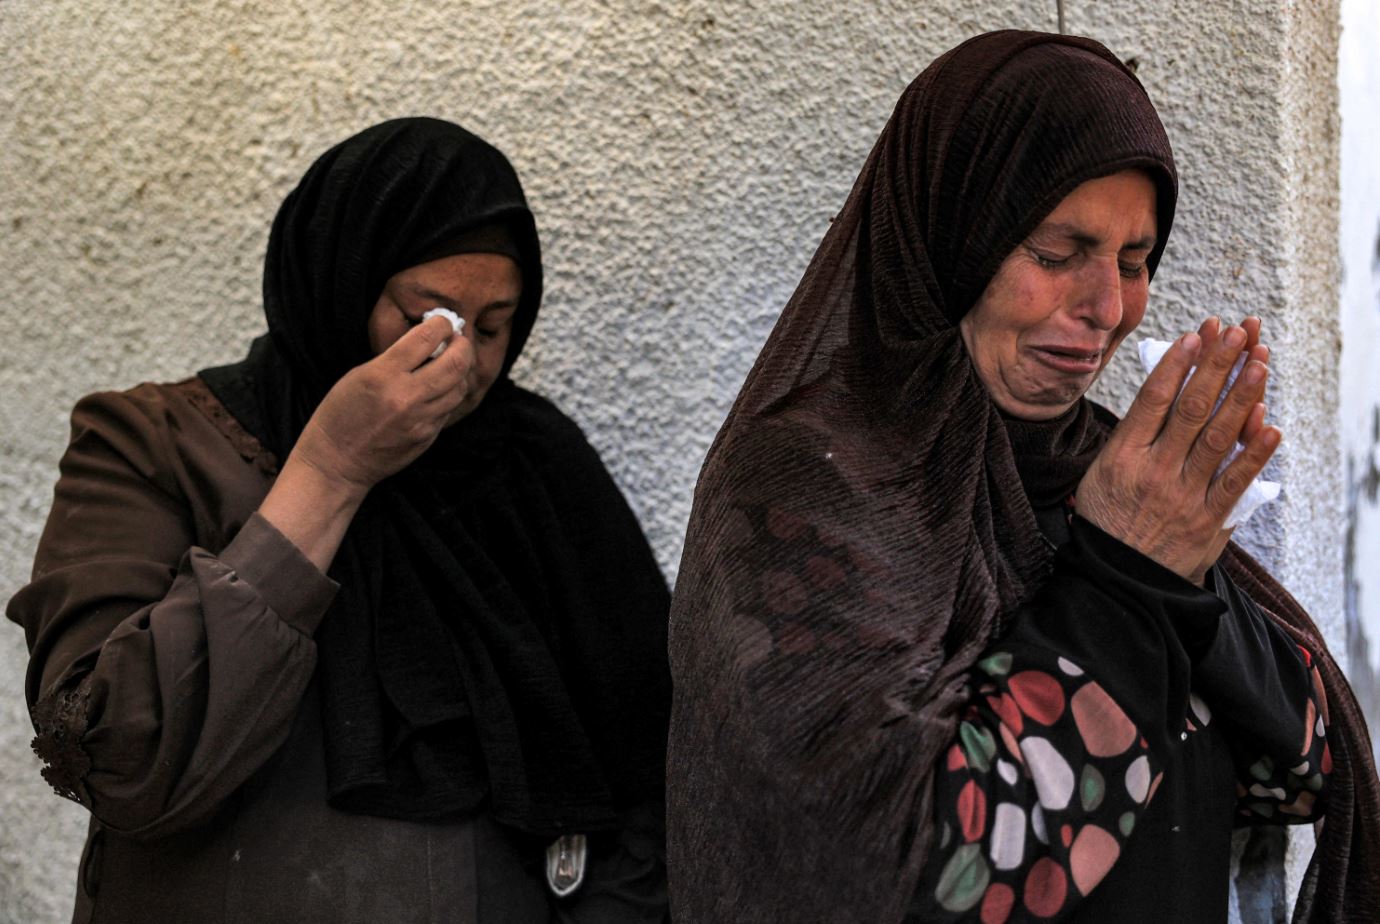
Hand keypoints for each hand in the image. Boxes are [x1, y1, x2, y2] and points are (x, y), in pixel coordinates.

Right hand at [291, 315, 471, 491]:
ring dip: (461, 371)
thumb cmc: (340, 414)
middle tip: (459, 340)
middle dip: (463, 346)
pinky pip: (449, 409)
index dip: (442, 324)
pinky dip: (450, 394)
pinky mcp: (427, 437)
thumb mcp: (359, 375)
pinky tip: (441, 389)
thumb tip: (428, 341)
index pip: (426, 339)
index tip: (444, 322)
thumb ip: (394, 359)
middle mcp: (406, 397)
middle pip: (455, 363)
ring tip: (453, 363)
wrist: (336, 462)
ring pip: (459, 387)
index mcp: (383, 375)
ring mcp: (420, 420)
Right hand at [1075, 317, 1280, 584]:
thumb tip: (1158, 398)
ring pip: (1219, 437)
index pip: (1153, 400)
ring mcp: (1183, 495)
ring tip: (1259, 362)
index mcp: (1122, 458)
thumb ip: (1130, 440)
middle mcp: (1154, 472)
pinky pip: (1236, 481)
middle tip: (1235, 334)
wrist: (1117, 582)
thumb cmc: (1106, 523)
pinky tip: (1271, 426)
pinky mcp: (1208, 520)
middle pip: (1192, 409)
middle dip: (1217, 366)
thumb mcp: (1099, 475)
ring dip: (1243, 396)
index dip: (1177, 365)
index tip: (1195, 337)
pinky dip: (1256, 453)